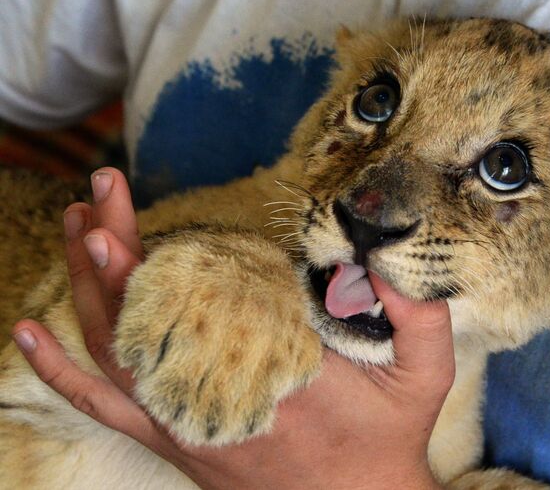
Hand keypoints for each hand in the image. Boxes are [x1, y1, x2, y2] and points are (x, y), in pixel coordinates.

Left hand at [11, 168, 454, 489]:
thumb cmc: (388, 440)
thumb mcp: (426, 377)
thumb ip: (419, 316)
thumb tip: (379, 260)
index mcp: (275, 371)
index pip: (191, 310)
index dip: (142, 265)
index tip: (110, 220)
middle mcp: (217, 395)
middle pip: (139, 318)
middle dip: (108, 250)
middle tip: (97, 193)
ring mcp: (190, 421)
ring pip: (114, 353)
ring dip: (85, 287)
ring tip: (76, 226)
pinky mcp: (178, 439)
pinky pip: (105, 407)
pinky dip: (60, 370)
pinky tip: (25, 333)